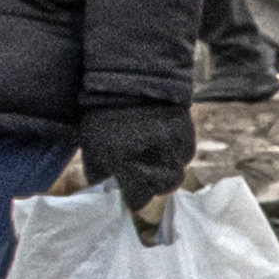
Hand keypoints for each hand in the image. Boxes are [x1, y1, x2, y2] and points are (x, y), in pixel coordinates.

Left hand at [72, 84, 196, 224]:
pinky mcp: (186, 136)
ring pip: (176, 174)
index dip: (132, 196)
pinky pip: (185, 155)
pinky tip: (164, 143)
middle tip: (142, 175)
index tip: (129, 190)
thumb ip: (99, 170)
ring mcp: (172, 150)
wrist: (132, 78)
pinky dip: (176, 154)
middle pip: (161, 189)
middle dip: (152, 185)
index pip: (137, 200)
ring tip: (154, 158)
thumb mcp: (91, 143)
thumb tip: (108, 186)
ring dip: (166, 171)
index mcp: (127, 166)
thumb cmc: (104, 113)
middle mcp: (153, 162)